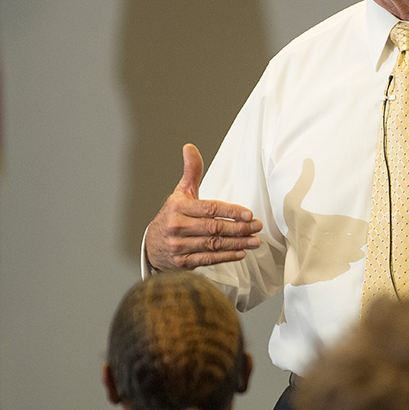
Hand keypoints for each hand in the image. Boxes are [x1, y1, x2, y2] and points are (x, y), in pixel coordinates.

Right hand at [144, 144, 262, 270]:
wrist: (151, 245)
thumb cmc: (172, 216)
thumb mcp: (180, 193)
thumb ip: (191, 172)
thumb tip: (190, 147)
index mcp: (178, 207)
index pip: (209, 208)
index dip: (231, 211)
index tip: (248, 213)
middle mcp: (177, 227)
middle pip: (214, 228)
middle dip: (239, 228)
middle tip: (257, 226)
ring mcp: (179, 246)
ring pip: (214, 245)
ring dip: (237, 243)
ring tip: (254, 240)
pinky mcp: (182, 262)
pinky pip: (208, 259)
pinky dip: (226, 256)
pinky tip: (241, 253)